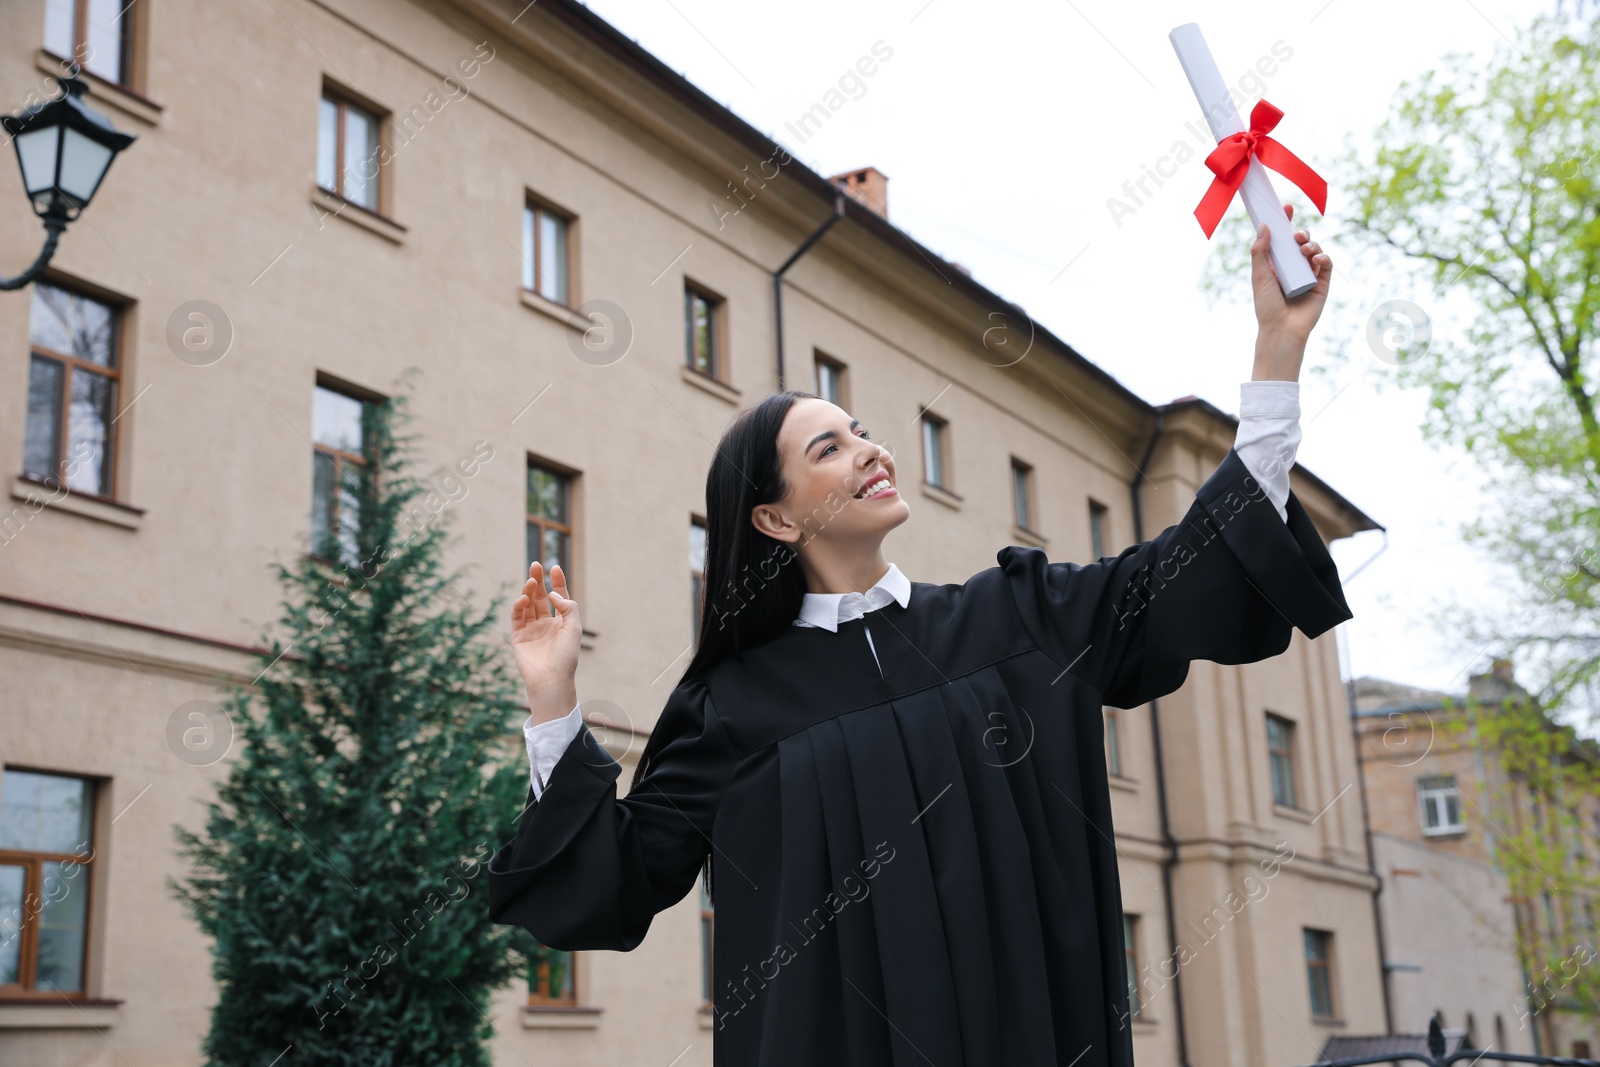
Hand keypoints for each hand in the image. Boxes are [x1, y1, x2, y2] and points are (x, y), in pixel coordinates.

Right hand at [511, 561, 580, 722]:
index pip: (558, 598)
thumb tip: (553, 593)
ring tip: (531, 581)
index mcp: (562, 623)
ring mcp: (531, 630)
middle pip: (540, 597)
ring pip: (528, 605)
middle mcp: (546, 624)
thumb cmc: (566, 656)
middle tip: (536, 564)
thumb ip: (567, 607)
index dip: (557, 582)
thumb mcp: (574, 628)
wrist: (552, 679)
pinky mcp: (518, 637)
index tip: (554, 567)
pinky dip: (519, 606)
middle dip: (538, 581)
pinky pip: (517, 617)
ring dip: (528, 591)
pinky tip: (523, 598)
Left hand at [1250, 203, 1330, 376]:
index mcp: (1276, 263)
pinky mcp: (1322, 283)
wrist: (1282, 329)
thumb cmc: (1267, 306)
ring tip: (1304, 248)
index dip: (1285, 222)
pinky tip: (1318, 258)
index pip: (1281, 239)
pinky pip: (1326, 264)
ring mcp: (1308, 274)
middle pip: (1299, 242)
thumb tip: (1263, 226)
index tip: (1286, 207)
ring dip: (1312, 244)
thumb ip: (1260, 252)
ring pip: (1314, 250)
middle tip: (1296, 235)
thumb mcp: (1260, 276)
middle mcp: (1293, 267)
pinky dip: (1324, 257)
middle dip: (1300, 233)